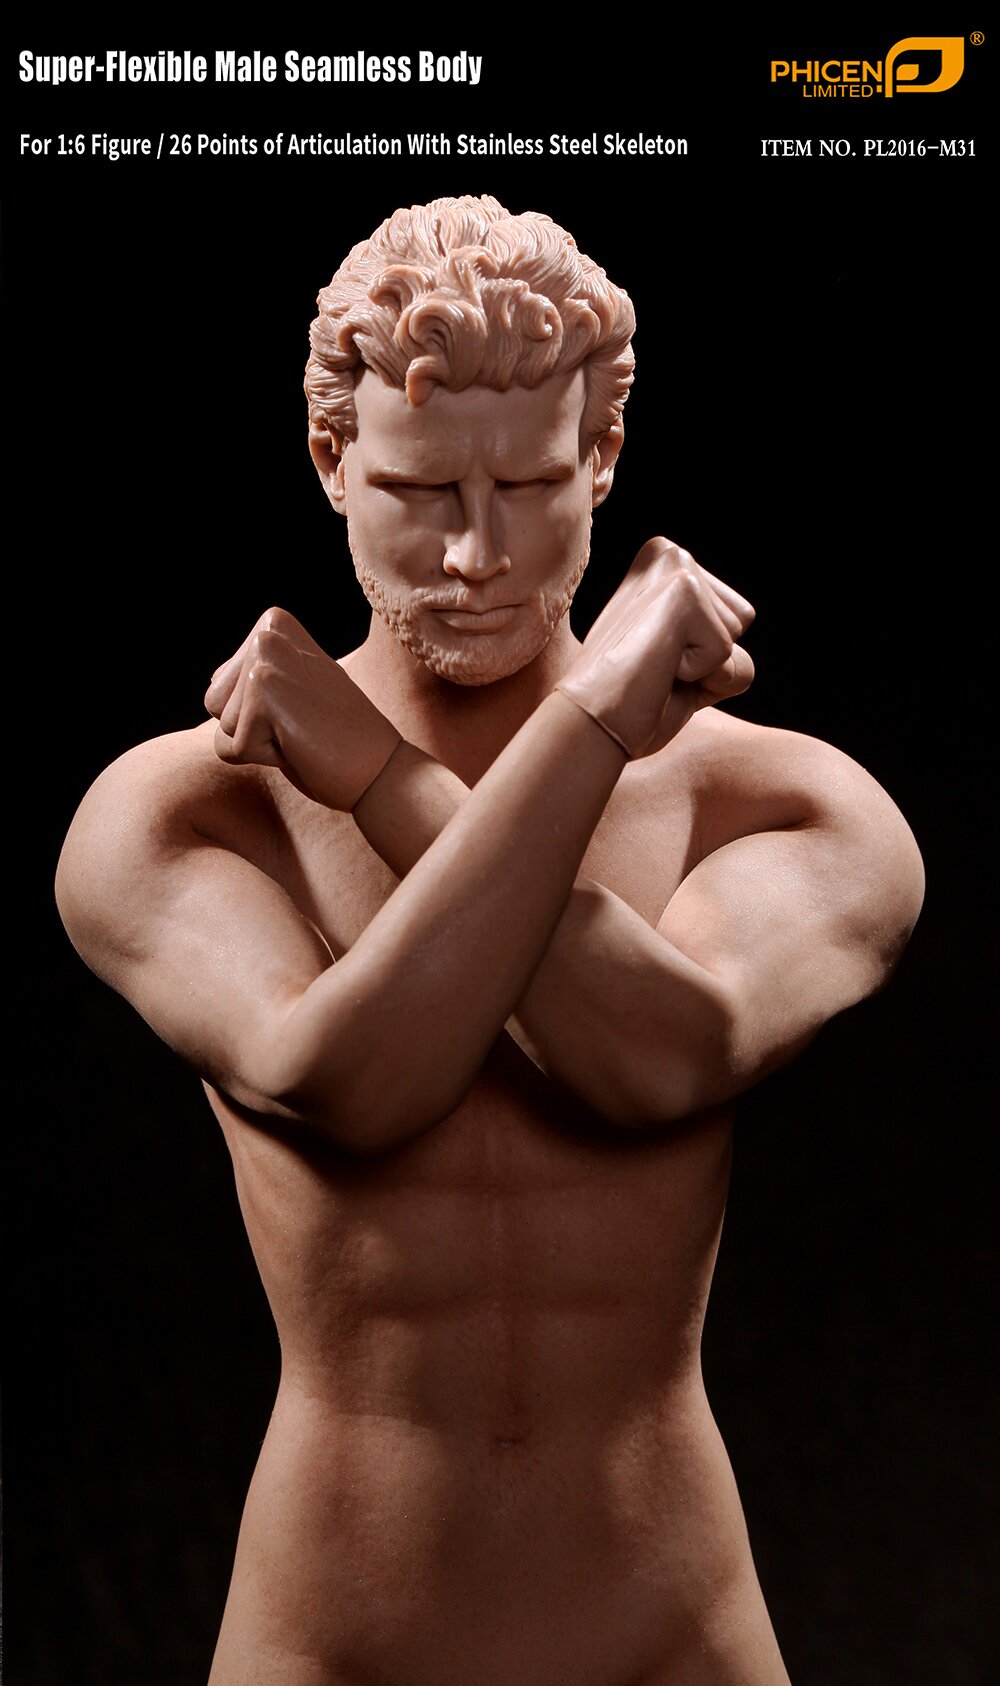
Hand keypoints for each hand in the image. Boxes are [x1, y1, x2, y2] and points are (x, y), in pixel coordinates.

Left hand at [204, 607, 401, 810]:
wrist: (381, 768)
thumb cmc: (337, 737)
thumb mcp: (292, 690)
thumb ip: (253, 679)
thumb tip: (212, 683)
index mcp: (273, 624)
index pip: (220, 686)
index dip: (255, 715)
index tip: (300, 711)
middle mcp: (267, 634)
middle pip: (214, 703)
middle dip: (250, 729)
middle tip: (301, 724)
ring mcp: (265, 663)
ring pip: (221, 726)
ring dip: (258, 744)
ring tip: (303, 732)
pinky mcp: (263, 697)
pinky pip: (231, 749)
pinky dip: (264, 759)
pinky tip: (302, 745)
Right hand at [555, 539, 753, 757]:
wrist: (588, 724)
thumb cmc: (629, 701)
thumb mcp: (681, 660)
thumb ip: (713, 638)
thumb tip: (742, 618)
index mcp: (664, 563)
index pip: (735, 619)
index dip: (706, 660)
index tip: (658, 663)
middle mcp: (669, 553)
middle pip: (741, 624)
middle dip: (710, 664)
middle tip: (655, 670)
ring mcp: (677, 567)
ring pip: (737, 641)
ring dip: (704, 674)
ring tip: (654, 669)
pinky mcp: (685, 591)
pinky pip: (729, 658)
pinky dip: (701, 681)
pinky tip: (657, 671)